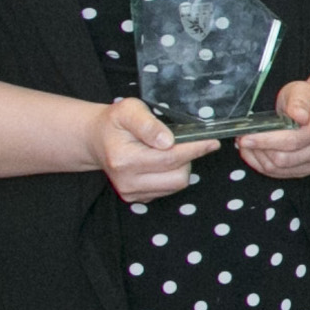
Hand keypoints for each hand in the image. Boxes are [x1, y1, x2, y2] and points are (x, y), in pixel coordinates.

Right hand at [93, 96, 212, 204]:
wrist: (97, 140)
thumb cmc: (114, 123)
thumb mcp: (128, 110)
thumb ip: (148, 124)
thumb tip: (168, 141)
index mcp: (123, 159)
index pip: (169, 158)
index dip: (195, 149)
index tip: (212, 141)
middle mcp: (127, 182)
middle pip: (177, 177)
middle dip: (187, 158)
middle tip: (183, 141)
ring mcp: (132, 193)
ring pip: (176, 185)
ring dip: (181, 167)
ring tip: (170, 150)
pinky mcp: (138, 199)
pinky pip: (168, 190)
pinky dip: (172, 175)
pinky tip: (162, 162)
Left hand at [235, 75, 309, 179]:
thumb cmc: (309, 100)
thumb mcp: (302, 91)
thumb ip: (299, 102)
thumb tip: (299, 115)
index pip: (291, 141)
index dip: (266, 141)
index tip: (247, 137)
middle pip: (283, 159)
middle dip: (258, 150)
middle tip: (243, 139)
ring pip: (278, 169)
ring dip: (257, 158)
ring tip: (247, 145)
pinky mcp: (305, 170)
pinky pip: (278, 174)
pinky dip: (262, 164)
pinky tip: (255, 152)